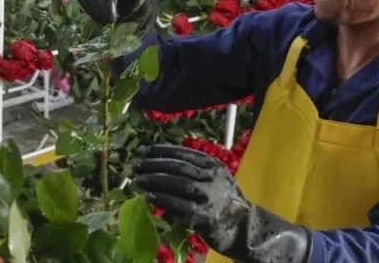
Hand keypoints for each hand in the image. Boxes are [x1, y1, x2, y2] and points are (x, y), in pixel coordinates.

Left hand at [133, 145, 249, 252]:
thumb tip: (160, 162)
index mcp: (213, 165)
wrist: (242, 227)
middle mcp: (212, 177)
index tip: (146, 151)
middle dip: (155, 165)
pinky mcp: (205, 216)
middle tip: (136, 166)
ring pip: (179, 183)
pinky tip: (150, 197)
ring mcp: (209, 196)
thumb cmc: (222, 200)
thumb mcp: (213, 177)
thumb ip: (193, 169)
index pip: (184, 153)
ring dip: (156, 180)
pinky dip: (164, 200)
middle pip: (179, 167)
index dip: (163, 151)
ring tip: (139, 180)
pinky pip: (181, 206)